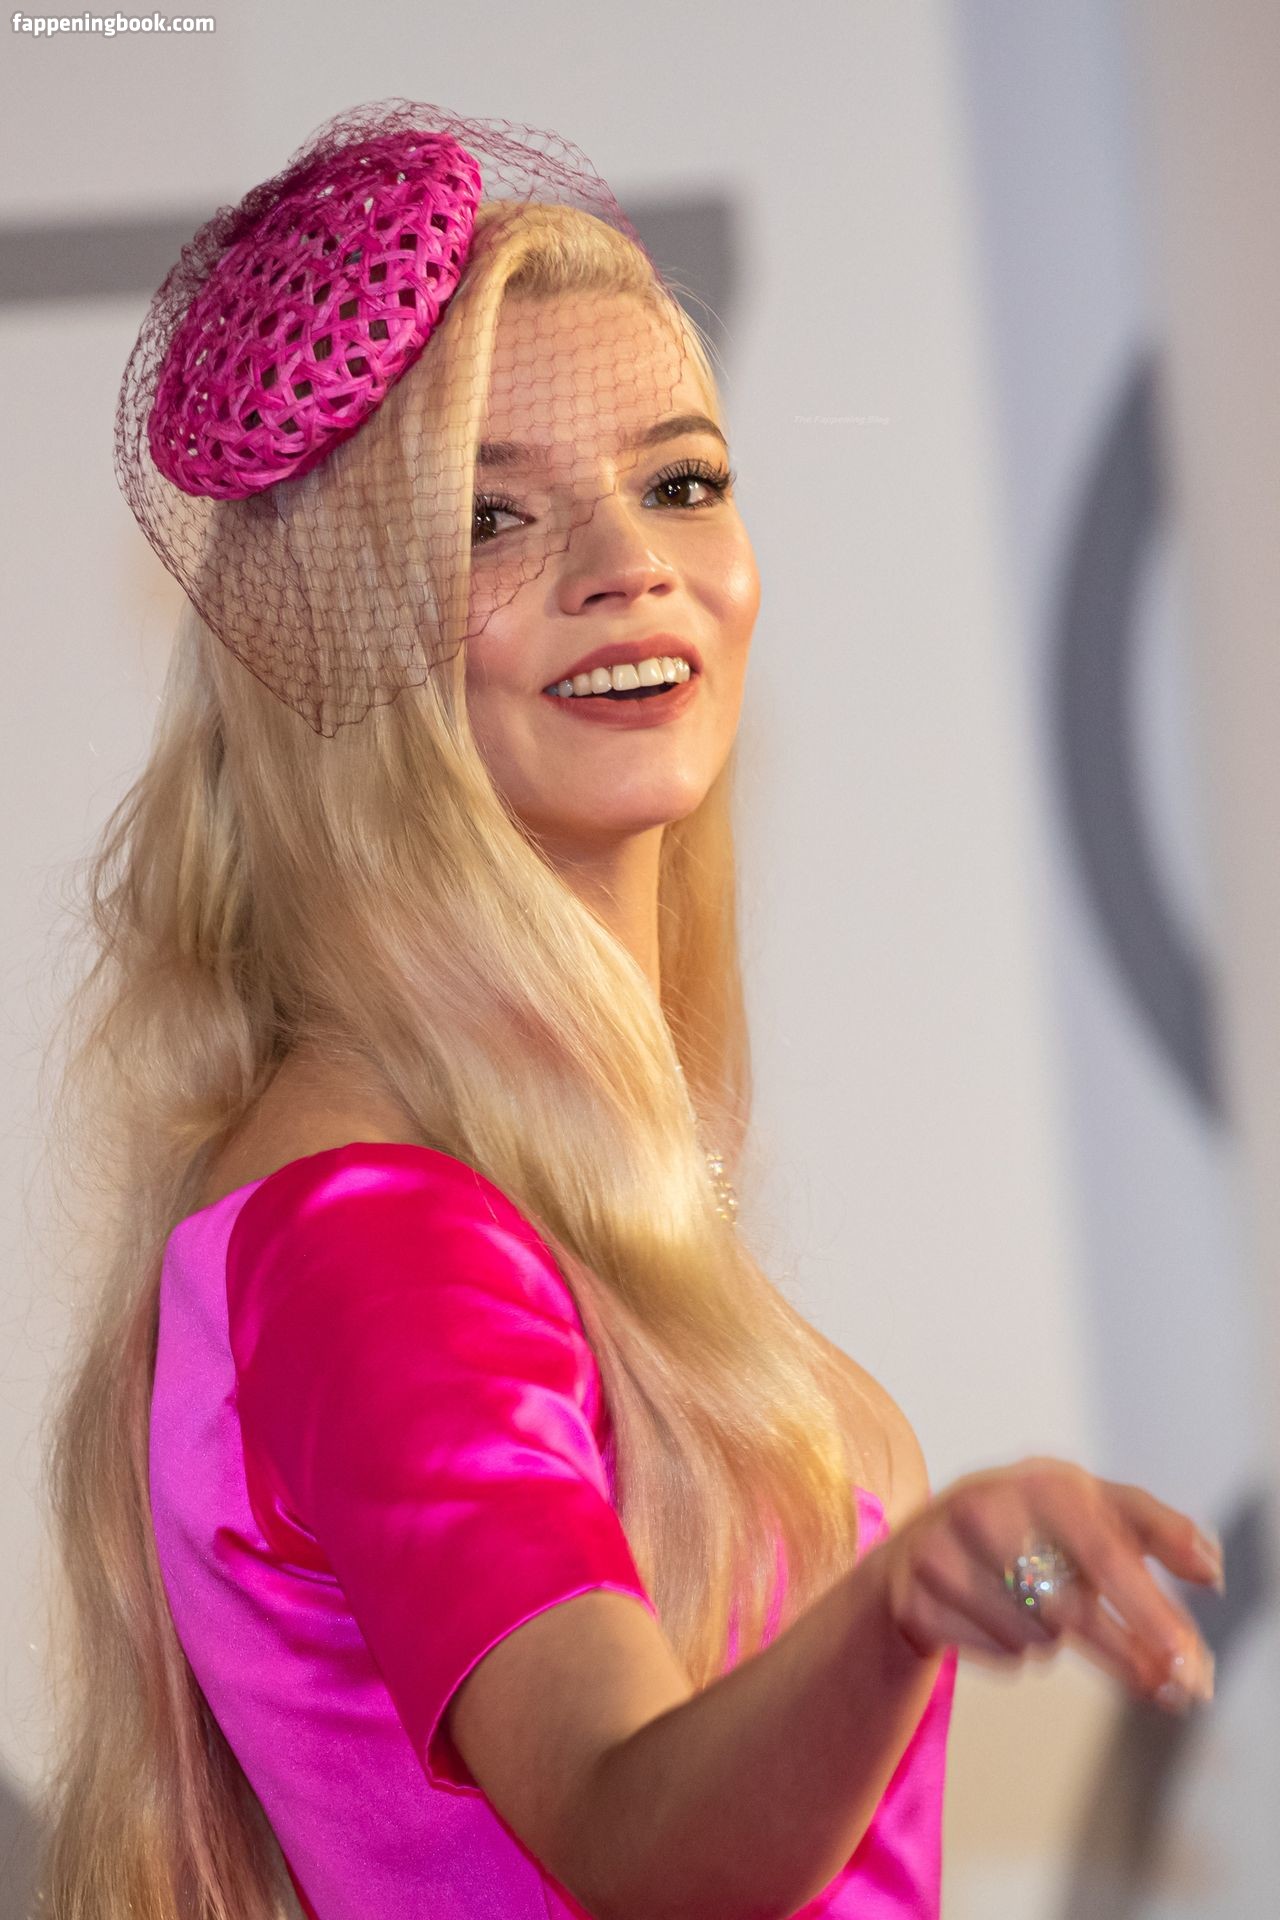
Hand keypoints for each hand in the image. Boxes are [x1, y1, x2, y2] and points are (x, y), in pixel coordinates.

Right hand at [876, 1455, 1220, 1711]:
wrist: (920, 1545)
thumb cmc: (1025, 1523)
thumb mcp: (1085, 1506)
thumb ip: (1152, 1527)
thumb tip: (1210, 1569)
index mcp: (1039, 1480)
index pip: (1106, 1552)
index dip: (1151, 1611)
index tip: (1189, 1658)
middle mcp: (986, 1508)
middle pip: (1072, 1607)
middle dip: (1126, 1654)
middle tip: (1170, 1690)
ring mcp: (943, 1552)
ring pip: (1038, 1638)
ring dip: (1053, 1639)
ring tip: (1031, 1601)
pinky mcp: (913, 1596)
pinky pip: (999, 1654)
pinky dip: (1013, 1648)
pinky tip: (993, 1615)